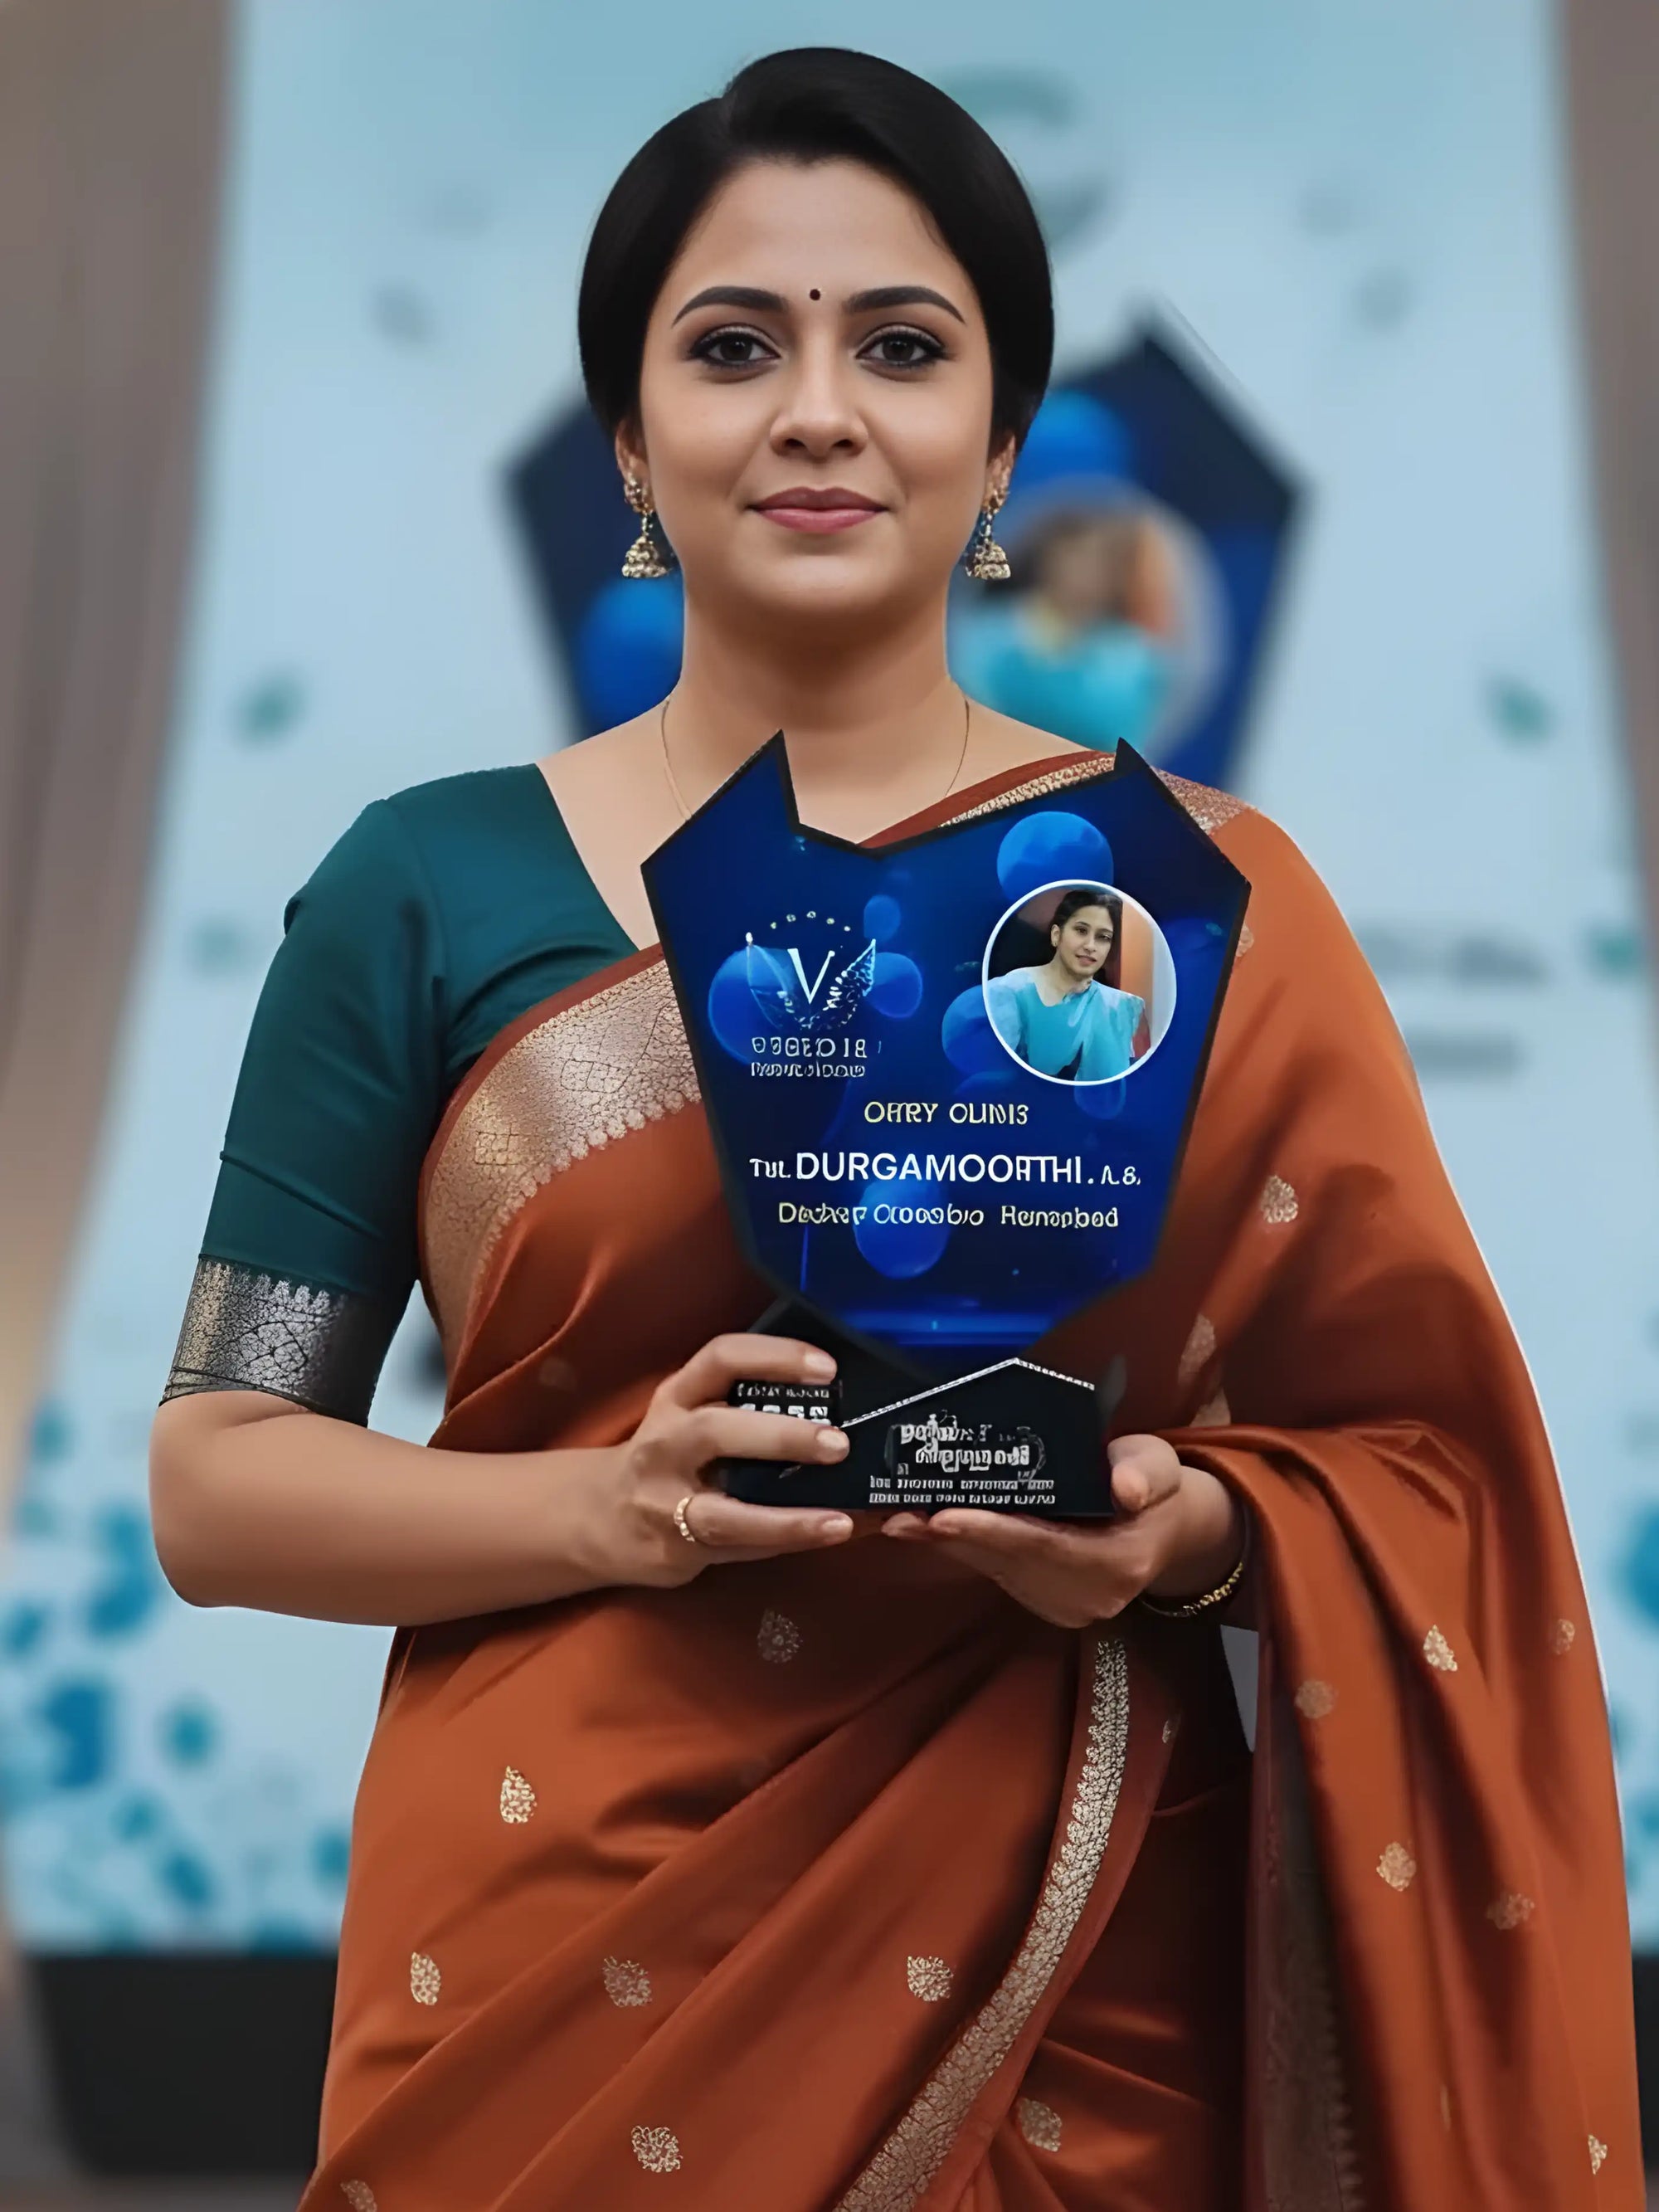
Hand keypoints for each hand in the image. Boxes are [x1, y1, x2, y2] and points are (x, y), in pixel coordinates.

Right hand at [588, 1334, 855, 1589]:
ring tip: (841, 1516)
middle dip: (781, 1436)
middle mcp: (666, 1443)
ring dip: (788, 1517)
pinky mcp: (677, 1550)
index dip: (776, 1357)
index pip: (722, 1359)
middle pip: (717, 1432)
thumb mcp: (689, 1415)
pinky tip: (828, 1534)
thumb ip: (745, 1407)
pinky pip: (739, 1548)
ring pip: (725, 1513)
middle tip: (838, 1442)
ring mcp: (667, 1504)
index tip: (827, 1366)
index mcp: (677, 1397)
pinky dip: (787, 1541)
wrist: (600, 1515)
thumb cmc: (667, 1455)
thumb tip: (840, 1404)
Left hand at [880, 1434, 1243, 1629]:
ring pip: (995, 1569)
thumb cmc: (1157, 1486)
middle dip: (951, 1536)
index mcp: (1118, 1564)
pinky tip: (923, 1525)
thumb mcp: (1160, 1467)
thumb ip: (1145, 1473)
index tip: (944, 1515)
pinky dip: (962, 1546)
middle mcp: (1087, 1595)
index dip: (993, 1531)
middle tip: (897, 1513)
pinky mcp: (1044, 1598)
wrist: (1167, 1527)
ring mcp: (1064, 1604)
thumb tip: (1125, 1490)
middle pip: (1008, 1561)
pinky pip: (997, 1571)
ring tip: (896, 1516)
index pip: (1045, 1547)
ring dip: (945, 1543)